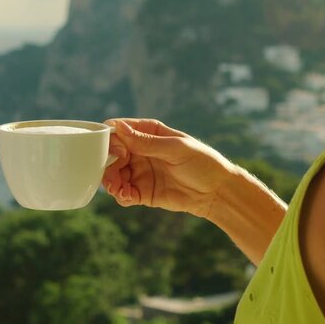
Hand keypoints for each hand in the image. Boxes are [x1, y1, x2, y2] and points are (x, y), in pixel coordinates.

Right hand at [102, 118, 235, 217]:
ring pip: (115, 175)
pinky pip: (124, 193)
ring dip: (110, 182)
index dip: (111, 139)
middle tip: (112, 174)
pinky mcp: (143, 193)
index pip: (120, 130)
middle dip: (107, 163)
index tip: (115, 150)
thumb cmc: (202, 162)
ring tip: (116, 188)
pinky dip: (120, 195)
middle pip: (112, 154)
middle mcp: (141, 151)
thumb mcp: (175, 148)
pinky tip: (125, 196)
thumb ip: (147, 142)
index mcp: (149, 133)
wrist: (217, 191)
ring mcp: (140, 172)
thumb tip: (119, 128)